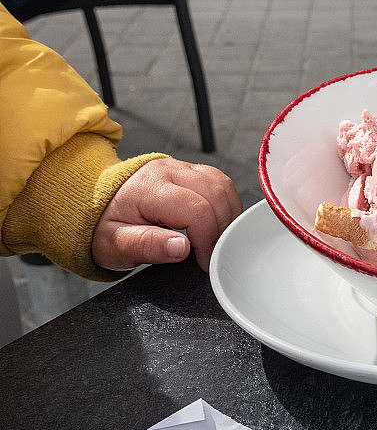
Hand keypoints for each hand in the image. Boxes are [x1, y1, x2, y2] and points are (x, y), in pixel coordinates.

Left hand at [92, 158, 242, 272]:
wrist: (96, 203)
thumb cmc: (104, 226)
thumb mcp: (114, 245)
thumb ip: (146, 246)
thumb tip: (181, 248)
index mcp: (148, 188)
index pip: (197, 210)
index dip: (208, 240)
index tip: (204, 262)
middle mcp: (167, 171)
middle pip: (216, 196)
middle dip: (221, 230)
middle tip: (212, 254)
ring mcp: (181, 167)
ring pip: (223, 186)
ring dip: (228, 216)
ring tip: (216, 240)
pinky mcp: (191, 170)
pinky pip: (221, 182)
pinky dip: (227, 205)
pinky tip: (218, 223)